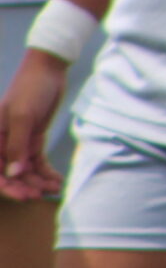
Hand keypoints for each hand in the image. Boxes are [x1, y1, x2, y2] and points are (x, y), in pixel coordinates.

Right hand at [0, 54, 66, 201]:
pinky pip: (37, 161)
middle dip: (25, 186)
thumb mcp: (23, 116)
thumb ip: (17, 145)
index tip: (23, 196)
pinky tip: (57, 180)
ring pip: (26, 170)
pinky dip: (46, 172)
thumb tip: (14, 173)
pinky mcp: (34, 140)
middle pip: (11, 173)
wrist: (49, 71)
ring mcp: (19, 143)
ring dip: (38, 181)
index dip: (7, 186)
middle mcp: (4, 144)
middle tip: (41, 195)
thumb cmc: (30, 89)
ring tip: (54, 188)